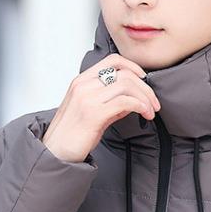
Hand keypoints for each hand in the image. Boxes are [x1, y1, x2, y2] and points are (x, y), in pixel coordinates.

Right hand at [42, 52, 160, 162]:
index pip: (112, 60)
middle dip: (145, 88)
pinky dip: (139, 106)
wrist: (56, 151)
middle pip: (124, 73)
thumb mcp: (91, 111)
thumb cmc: (71, 134)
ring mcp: (88, 98)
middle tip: (154, 103)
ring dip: (145, 98)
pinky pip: (124, 102)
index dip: (133, 66)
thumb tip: (133, 100)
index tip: (144, 79)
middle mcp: (83, 85)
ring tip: (150, 112)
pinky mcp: (94, 113)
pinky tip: (143, 114)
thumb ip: (111, 102)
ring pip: (126, 85)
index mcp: (81, 81)